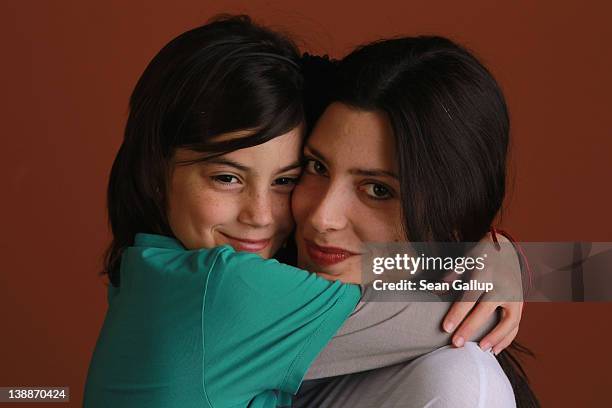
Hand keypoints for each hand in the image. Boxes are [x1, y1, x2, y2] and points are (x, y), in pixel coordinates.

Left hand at [442, 233, 523, 354]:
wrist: (506, 248)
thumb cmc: (480, 256)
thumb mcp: (465, 260)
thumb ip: (452, 276)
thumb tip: (436, 291)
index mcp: (484, 273)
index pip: (469, 297)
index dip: (457, 314)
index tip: (445, 328)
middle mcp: (501, 285)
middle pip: (485, 311)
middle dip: (470, 329)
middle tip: (456, 344)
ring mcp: (514, 295)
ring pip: (507, 321)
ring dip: (494, 338)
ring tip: (480, 350)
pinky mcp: (521, 302)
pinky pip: (516, 324)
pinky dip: (507, 338)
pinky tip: (495, 350)